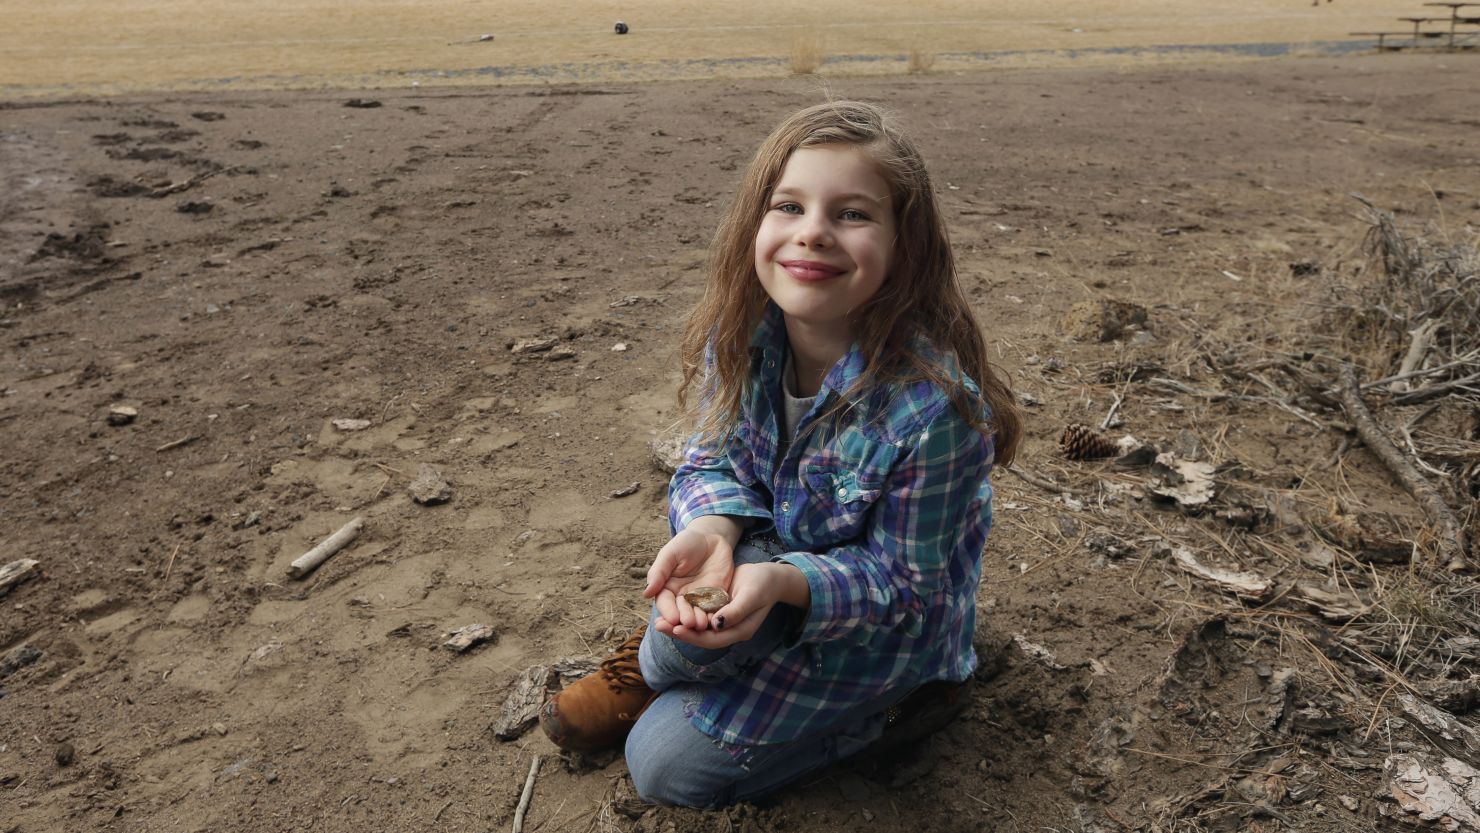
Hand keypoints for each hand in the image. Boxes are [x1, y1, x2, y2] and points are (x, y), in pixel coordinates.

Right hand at [644, 517, 739, 632]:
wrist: (712, 537)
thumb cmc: (687, 543)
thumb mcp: (671, 553)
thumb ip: (659, 571)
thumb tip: (646, 593)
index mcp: (667, 587)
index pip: (665, 602)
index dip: (668, 611)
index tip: (672, 618)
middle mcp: (682, 596)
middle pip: (681, 611)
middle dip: (684, 619)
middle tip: (688, 623)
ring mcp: (699, 598)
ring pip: (697, 614)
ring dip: (698, 621)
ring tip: (701, 624)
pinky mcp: (716, 597)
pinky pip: (714, 608)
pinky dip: (714, 615)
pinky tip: (716, 620)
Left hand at [658, 562, 804, 649]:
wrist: (771, 576)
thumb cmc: (764, 584)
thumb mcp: (752, 594)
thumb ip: (736, 611)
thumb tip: (716, 624)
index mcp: (739, 630)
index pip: (711, 639)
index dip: (692, 636)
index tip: (675, 628)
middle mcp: (728, 630)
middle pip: (700, 637)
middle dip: (679, 633)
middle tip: (658, 626)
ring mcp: (722, 622)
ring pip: (697, 629)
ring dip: (679, 626)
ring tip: (659, 621)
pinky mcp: (717, 611)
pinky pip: (699, 617)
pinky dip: (685, 615)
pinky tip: (671, 610)